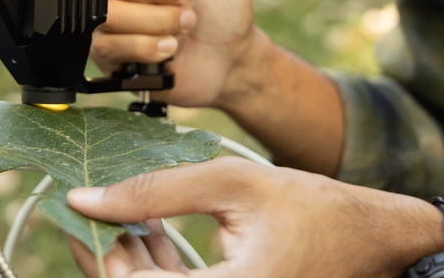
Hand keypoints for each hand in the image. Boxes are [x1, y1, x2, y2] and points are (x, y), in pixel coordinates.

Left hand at [68, 157, 443, 277]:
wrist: (369, 236)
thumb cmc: (313, 209)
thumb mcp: (231, 184)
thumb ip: (157, 191)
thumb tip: (88, 197)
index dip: (94, 254)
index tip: (74, 215)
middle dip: (110, 251)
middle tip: (96, 206)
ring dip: (131, 253)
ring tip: (122, 207)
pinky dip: (158, 260)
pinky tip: (150, 222)